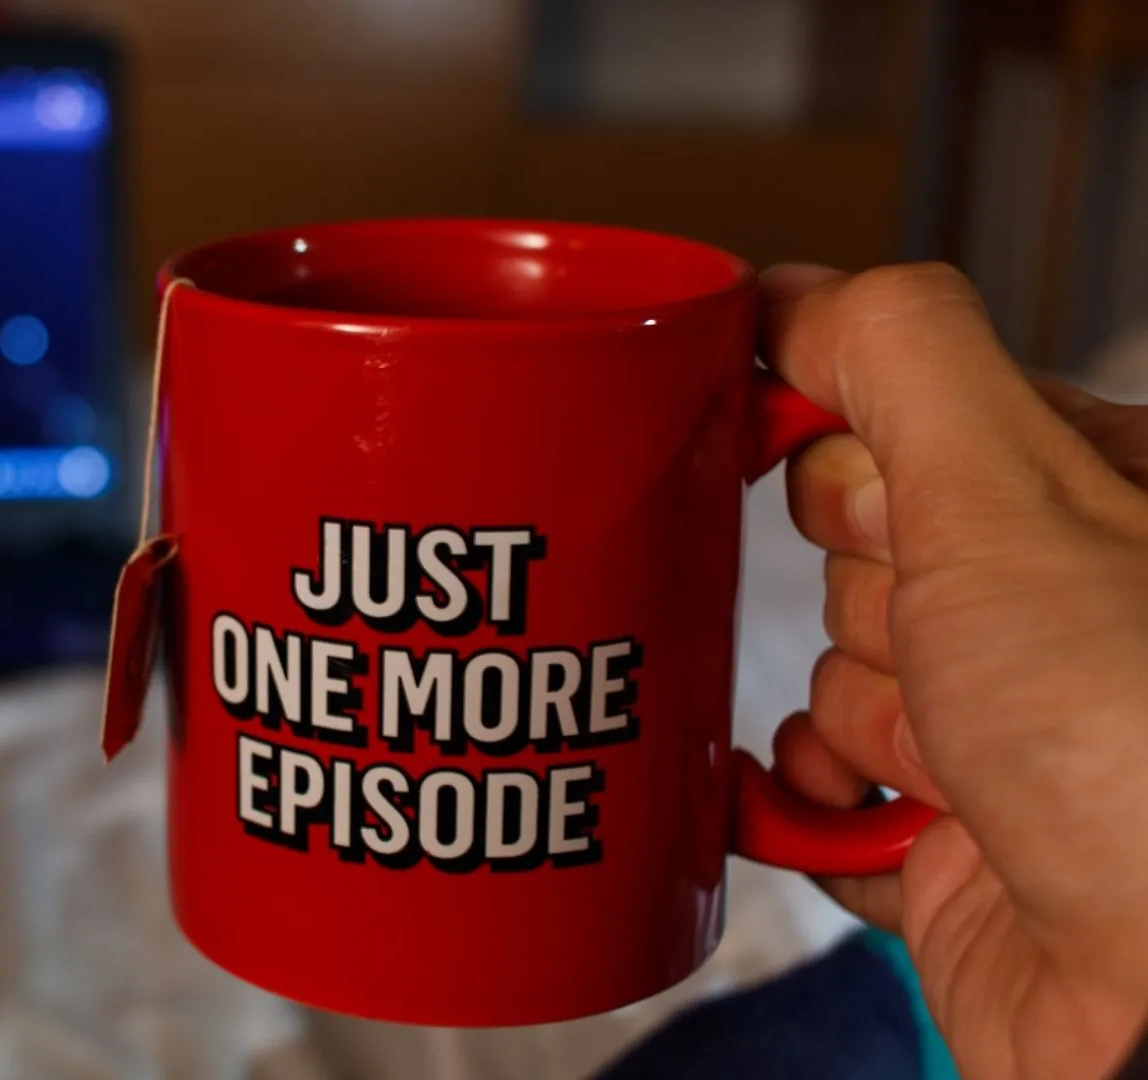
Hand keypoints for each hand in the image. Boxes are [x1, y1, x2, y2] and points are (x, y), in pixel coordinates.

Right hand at [763, 263, 1147, 1079]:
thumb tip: (793, 290)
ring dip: (840, 715)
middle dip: (852, 595)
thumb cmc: (1139, 755)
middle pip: (856, 552)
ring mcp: (1008, 742)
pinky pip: (818, 803)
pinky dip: (799, 809)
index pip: (910, 416)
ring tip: (919, 759)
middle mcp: (1059, 620)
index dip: (829, 429)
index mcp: (1096, 506)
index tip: (761, 439)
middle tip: (920, 634)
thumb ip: (901, 357)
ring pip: (833, 679)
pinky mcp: (951, 854)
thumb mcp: (1011, 487)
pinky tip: (828, 813)